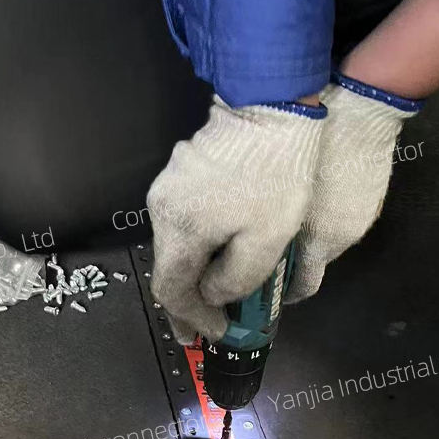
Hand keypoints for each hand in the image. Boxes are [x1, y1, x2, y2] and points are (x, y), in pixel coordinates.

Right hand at [147, 96, 324, 342]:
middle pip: (169, 269)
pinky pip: (184, 224)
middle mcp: (163, 209)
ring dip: (194, 276)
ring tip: (214, 300)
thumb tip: (213, 295)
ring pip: (176, 248)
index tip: (212, 335)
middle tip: (203, 329)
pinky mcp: (180, 173)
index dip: (190, 318)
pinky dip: (198, 250)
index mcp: (180, 229)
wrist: (273, 103)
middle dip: (189, 304)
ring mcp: (168, 188)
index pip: (171, 289)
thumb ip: (235, 279)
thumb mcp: (265, 240)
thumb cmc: (275, 177)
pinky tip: (215, 258)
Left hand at [286, 79, 419, 303]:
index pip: (304, 286)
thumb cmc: (311, 148)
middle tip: (271, 243)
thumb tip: (258, 243)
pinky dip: (328, 212)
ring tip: (290, 213)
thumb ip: (272, 225)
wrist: (360, 107)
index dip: (287, 293)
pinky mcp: (373, 196)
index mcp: (321, 241)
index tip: (270, 290)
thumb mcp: (280, 192)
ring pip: (330, 238)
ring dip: (312, 233)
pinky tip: (315, 192)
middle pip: (316, 262)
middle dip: (296, 259)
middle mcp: (345, 237)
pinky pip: (344, 214)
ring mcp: (363, 217)